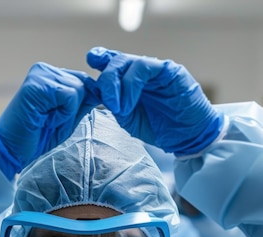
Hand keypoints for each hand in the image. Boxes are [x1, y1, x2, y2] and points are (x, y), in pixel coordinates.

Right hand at [0, 62, 99, 175]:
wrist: (13, 150)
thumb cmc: (38, 137)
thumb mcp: (67, 119)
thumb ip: (83, 104)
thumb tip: (102, 92)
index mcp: (52, 76)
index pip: (83, 80)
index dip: (85, 101)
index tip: (66, 119)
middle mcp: (45, 70)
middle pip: (83, 83)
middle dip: (74, 108)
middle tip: (52, 121)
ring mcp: (40, 74)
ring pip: (77, 88)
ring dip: (67, 111)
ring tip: (48, 119)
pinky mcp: (36, 84)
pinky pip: (68, 95)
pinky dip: (63, 112)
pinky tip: (46, 118)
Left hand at [86, 46, 223, 155]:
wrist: (188, 137)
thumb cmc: (160, 128)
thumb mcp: (130, 120)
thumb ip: (115, 105)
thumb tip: (100, 94)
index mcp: (131, 81)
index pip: (113, 63)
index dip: (100, 59)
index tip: (90, 62)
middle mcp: (142, 72)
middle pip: (116, 62)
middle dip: (106, 81)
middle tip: (106, 101)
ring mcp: (155, 69)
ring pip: (128, 62)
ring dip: (117, 85)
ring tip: (119, 107)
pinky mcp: (169, 70)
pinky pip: (144, 67)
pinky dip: (131, 84)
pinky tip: (128, 103)